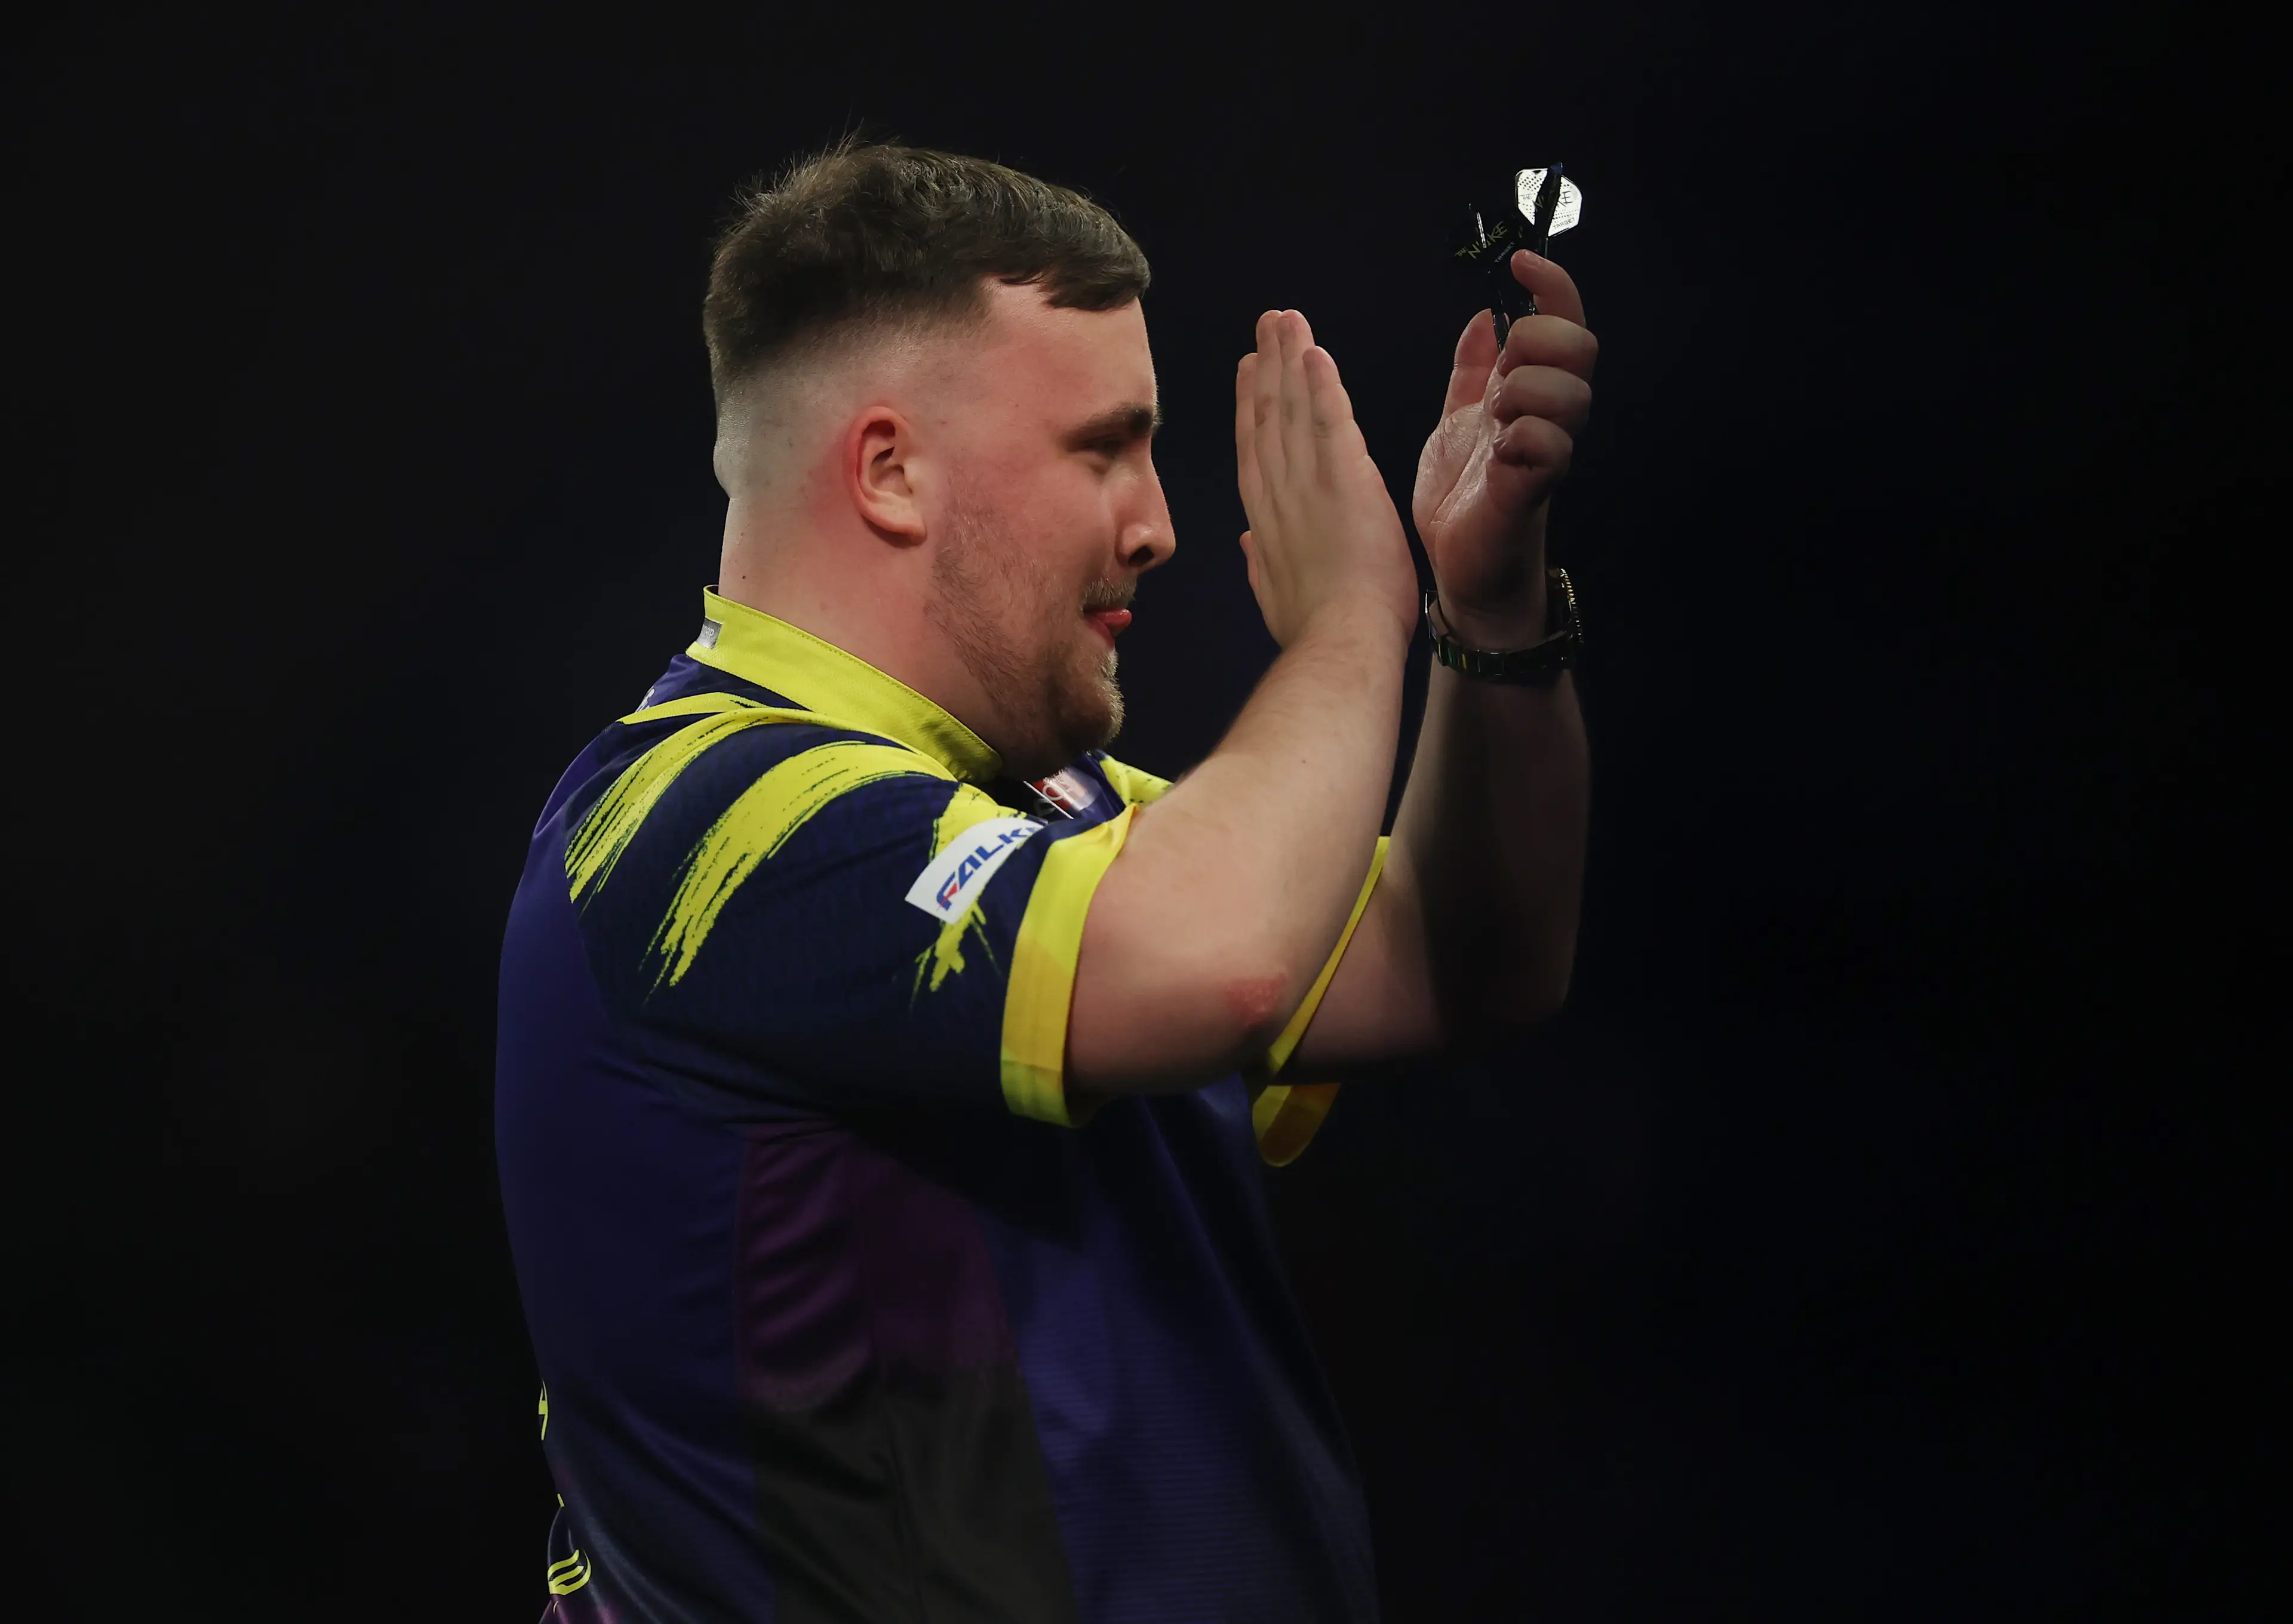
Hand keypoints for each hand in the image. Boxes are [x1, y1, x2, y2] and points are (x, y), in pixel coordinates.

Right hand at [1235, 309, 1417, 648]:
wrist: (1340, 647)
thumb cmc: (1316, 635)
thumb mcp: (1276, 599)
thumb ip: (1262, 565)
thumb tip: (1248, 543)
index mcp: (1268, 523)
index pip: (1255, 454)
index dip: (1250, 409)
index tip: (1250, 373)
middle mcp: (1279, 495)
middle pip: (1268, 419)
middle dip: (1268, 369)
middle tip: (1268, 326)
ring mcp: (1307, 485)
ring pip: (1294, 410)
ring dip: (1290, 360)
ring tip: (1287, 319)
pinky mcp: (1343, 481)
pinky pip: (1329, 422)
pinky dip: (1321, 385)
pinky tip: (1314, 350)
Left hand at [1413, 252, 1596, 645]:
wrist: (1459, 566)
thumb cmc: (1464, 497)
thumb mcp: (1458, 417)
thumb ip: (1473, 369)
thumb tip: (1484, 317)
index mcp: (1527, 392)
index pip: (1563, 322)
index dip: (1552, 286)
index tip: (1521, 264)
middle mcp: (1547, 417)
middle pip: (1581, 348)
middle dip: (1539, 340)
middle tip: (1503, 368)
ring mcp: (1545, 452)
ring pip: (1571, 393)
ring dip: (1527, 390)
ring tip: (1495, 415)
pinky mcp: (1532, 490)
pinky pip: (1550, 447)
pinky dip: (1522, 437)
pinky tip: (1498, 448)